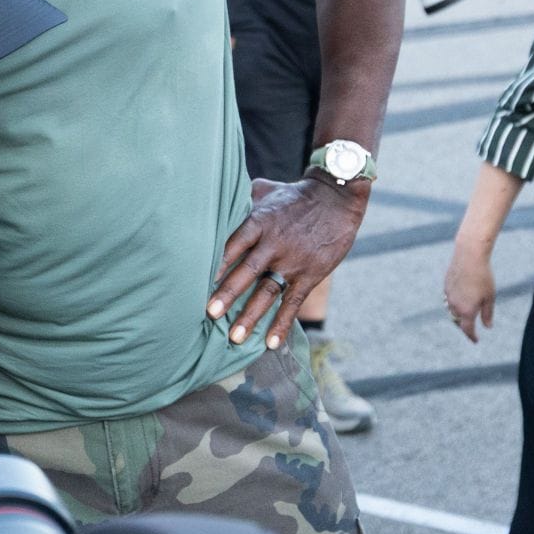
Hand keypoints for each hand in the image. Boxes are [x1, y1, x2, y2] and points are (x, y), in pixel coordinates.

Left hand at [208, 176, 365, 350]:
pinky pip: (293, 302)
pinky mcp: (310, 274)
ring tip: (235, 337)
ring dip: (251, 315)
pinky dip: (282, 323)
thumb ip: (240, 201)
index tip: (197, 280)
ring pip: (268, 291)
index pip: (233, 244)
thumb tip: (212, 203)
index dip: (216, 262)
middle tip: (209, 314)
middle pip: (247, 271)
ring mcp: (293, 261)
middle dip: (228, 294)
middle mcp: (274, 243)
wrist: (336, 197)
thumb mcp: (264, 190)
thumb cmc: (294, 195)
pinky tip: (270, 343)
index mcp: (259, 222)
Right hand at [443, 241, 495, 342]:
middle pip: (457, 321)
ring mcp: (448, 296)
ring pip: (451, 311)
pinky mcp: (446, 286)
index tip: (475, 341)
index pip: (467, 329)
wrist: (469, 257)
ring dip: (458, 315)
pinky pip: (449, 300)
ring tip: (465, 315)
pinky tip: (462, 298)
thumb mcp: (490, 297)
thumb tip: (488, 327)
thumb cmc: (483, 277)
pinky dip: (454, 303)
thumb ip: (488, 314)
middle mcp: (455, 305)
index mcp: (467, 310)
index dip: (472, 336)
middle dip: (463, 326)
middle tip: (470, 329)